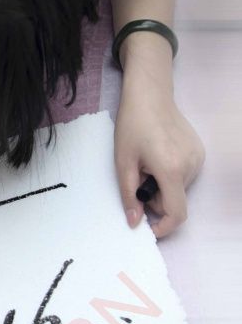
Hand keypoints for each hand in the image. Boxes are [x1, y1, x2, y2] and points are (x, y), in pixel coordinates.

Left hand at [114, 77, 205, 238]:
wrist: (150, 95)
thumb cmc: (132, 125)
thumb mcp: (123, 163)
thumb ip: (129, 196)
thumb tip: (134, 223)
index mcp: (171, 170)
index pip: (176, 213)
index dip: (163, 227)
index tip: (148, 228)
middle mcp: (191, 166)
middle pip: (175, 201)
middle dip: (155, 199)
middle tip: (137, 177)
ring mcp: (198, 158)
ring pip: (179, 189)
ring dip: (161, 185)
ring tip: (146, 163)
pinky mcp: (200, 152)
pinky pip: (184, 175)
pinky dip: (170, 174)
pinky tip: (158, 156)